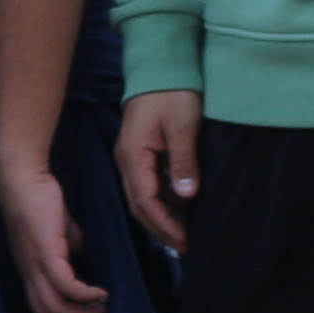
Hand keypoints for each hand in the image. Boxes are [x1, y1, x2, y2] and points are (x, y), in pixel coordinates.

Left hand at [0, 143, 106, 312]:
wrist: (25, 177)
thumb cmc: (41, 200)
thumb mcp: (62, 231)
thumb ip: (73, 247)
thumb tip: (89, 258)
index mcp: (29, 269)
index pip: (40, 309)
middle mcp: (28, 272)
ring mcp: (34, 264)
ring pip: (54, 306)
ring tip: (102, 310)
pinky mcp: (44, 252)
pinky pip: (65, 285)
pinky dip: (84, 295)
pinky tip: (100, 293)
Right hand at [113, 89, 202, 255]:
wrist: (162, 65)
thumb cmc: (174, 93)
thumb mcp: (184, 126)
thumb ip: (183, 162)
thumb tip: (186, 196)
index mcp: (133, 155)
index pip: (145, 201)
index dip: (165, 225)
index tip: (186, 241)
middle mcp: (126, 160)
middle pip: (139, 205)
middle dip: (161, 229)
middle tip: (186, 246)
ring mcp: (131, 157)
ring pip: (141, 198)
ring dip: (161, 218)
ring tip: (184, 235)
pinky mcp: (140, 153)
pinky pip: (147, 186)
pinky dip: (161, 203)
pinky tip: (179, 211)